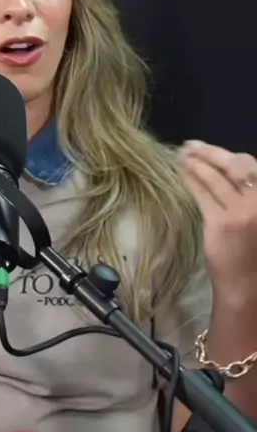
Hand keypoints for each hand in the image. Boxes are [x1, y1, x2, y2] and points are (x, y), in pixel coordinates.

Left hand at [179, 141, 256, 298]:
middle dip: (211, 152)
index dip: (228, 154)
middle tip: (190, 146)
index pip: (252, 165)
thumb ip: (249, 192)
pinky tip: (182, 173)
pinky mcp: (222, 223)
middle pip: (236, 166)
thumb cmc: (254, 249)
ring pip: (217, 178)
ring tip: (182, 157)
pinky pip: (204, 194)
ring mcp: (243, 212)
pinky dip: (191, 180)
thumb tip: (228, 166)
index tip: (208, 147)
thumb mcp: (256, 214)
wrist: (248, 285)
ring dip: (197, 163)